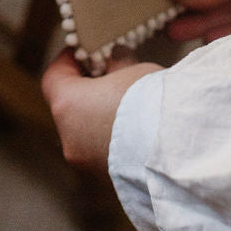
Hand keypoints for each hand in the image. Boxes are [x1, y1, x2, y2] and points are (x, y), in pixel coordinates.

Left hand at [41, 49, 157, 174]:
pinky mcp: (106, 177)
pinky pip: (103, 151)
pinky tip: (138, 129)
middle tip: (111, 76)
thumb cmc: (152, 103)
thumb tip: (114, 59)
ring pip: (86, 131)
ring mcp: (86, 161)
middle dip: (88, 90)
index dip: (67, 62)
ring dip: (101, 116)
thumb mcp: (132, 69)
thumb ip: (115, 62)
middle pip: (69, 107)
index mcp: (67, 106)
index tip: (83, 53)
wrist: (178, 149)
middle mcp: (69, 138)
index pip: (53, 78)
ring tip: (131, 104)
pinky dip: (113, 138)